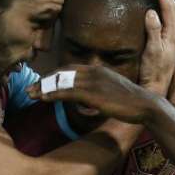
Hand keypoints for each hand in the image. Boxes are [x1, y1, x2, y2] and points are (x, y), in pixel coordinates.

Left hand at [26, 65, 154, 123]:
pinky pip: (67, 92)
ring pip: (61, 82)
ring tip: (30, 94)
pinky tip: (43, 98)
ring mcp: (92, 82)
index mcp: (97, 70)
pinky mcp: (93, 93)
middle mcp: (93, 71)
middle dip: (44, 81)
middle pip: (61, 74)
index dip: (53, 76)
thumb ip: (95, 92)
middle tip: (30, 88)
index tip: (41, 83)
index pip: (68, 69)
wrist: (144, 105)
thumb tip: (83, 100)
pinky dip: (53, 94)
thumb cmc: (129, 102)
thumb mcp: (109, 92)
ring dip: (44, 88)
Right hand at [139, 0, 174, 94]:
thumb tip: (152, 12)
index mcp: (172, 36)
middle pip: (173, 10)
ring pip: (171, 16)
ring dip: (165, 1)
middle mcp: (173, 37)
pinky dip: (162, 12)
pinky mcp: (164, 46)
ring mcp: (169, 42)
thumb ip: (153, 32)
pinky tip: (155, 11)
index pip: (170, 9)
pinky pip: (166, 22)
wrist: (155, 91)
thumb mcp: (152, 52)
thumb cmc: (152, 72)